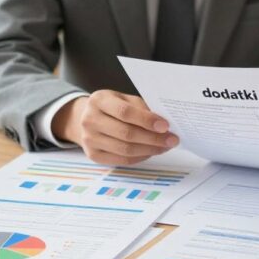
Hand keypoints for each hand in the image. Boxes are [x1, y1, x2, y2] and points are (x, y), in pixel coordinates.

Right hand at [53, 90, 177, 164]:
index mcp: (99, 100)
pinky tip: (151, 152)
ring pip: (125, 149)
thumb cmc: (112, 106)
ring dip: (150, 149)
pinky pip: (122, 159)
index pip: (125, 112)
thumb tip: (164, 125)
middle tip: (172, 139)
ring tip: (165, 146)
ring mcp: (89, 139)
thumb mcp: (124, 99)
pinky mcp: (93, 155)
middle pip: (126, 133)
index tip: (165, 126)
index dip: (147, 120)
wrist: (86, 118)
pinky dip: (140, 157)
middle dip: (153, 138)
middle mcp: (90, 120)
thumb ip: (141, 108)